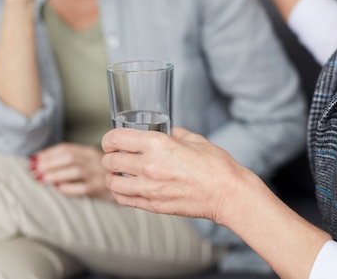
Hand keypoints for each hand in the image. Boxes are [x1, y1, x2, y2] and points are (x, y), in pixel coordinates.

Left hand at [30, 143, 111, 199]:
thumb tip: (40, 161)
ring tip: (41, 178)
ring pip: (75, 171)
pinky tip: (58, 187)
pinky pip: (82, 188)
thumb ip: (71, 159)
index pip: (67, 148)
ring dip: (55, 174)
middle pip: (70, 158)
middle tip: (34, 169)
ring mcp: (99, 174)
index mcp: (90, 151)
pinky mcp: (100, 189)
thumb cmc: (99, 174)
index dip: (49, 153)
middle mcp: (96, 160)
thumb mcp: (89, 161)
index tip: (34, 158)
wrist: (125, 186)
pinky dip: (68, 187)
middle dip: (49, 162)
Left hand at [101, 127, 247, 223]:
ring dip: (111, 175)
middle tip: (114, 155)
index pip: (116, 138)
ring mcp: (149, 188)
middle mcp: (149, 165)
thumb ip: (175, 134)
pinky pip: (124, 199)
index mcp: (158, 144)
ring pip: (112, 182)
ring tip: (118, 172)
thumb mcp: (195, 139)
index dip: (109, 138)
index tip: (112, 140)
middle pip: (111, 160)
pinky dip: (119, 192)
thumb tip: (167, 132)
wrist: (228, 193)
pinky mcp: (153, 205)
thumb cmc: (216, 165)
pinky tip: (125, 187)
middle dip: (109, 156)